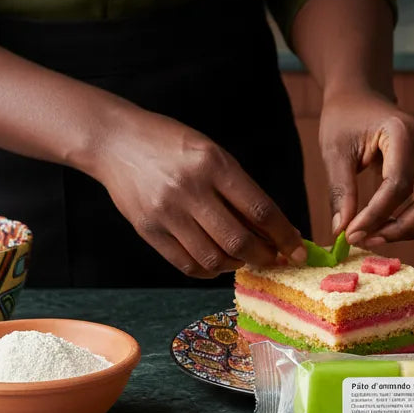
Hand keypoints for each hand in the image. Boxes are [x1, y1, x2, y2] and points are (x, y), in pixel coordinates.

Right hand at [94, 110, 306, 277]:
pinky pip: (186, 264)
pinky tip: (219, 262)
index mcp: (213, 165)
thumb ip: (240, 191)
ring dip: (237, 265)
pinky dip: (209, 271)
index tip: (298, 250)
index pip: (260, 210)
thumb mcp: (213, 155)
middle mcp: (189, 189)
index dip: (285, 236)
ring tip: (246, 258)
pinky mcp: (148, 231)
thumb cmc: (172, 145)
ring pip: (213, 259)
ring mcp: (166, 213)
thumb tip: (276, 229)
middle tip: (276, 259)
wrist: (114, 141)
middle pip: (239, 241)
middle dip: (266, 257)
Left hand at [320, 90, 413, 246]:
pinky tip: (387, 226)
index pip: (399, 184)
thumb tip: (343, 232)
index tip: (351, 235)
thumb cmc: (345, 118)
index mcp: (404, 131)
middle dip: (405, 227)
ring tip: (376, 236)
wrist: (360, 96)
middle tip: (369, 240)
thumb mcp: (334, 151)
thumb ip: (341, 191)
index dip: (376, 215)